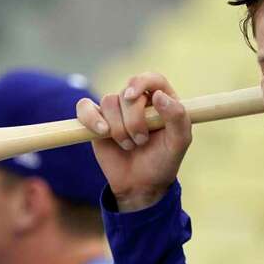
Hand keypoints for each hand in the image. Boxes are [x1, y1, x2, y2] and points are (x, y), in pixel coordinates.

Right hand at [75, 72, 190, 211]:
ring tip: (129, 145)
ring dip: (118, 128)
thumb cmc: (162, 162)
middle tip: (141, 141)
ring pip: (108, 102)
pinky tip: (102, 132)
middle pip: (127, 93)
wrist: (141, 185)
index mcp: (161, 100)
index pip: (151, 78)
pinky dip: (91, 118)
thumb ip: (177, 118)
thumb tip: (159, 95)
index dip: (141, 82)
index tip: (134, 96)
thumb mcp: (179, 143)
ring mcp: (116, 110)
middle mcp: (138, 100)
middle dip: (133, 121)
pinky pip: (85, 107)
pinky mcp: (96, 120)